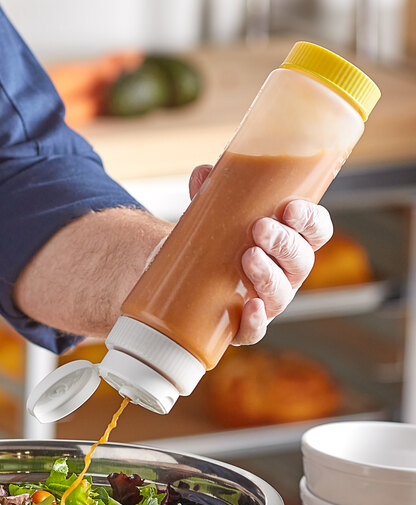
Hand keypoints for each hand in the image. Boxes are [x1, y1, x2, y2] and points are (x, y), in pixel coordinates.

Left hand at [189, 164, 333, 345]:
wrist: (189, 277)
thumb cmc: (217, 240)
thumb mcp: (217, 214)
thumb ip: (212, 195)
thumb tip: (203, 173)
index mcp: (290, 242)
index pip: (316, 231)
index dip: (311, 220)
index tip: (292, 207)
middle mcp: (287, 273)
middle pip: (301, 260)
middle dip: (284, 243)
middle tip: (260, 228)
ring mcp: (269, 301)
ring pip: (282, 293)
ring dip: (269, 275)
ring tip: (248, 256)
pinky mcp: (245, 325)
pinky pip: (257, 330)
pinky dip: (255, 321)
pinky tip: (249, 306)